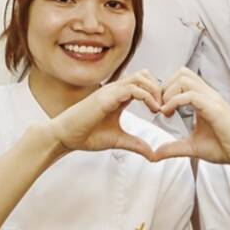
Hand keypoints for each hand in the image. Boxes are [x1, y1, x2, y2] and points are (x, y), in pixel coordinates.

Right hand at [46, 70, 162, 161]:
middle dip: (159, 88)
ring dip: (155, 90)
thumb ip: (136, 144)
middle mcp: (115, 89)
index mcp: (118, 96)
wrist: (65, 136)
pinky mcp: (107, 96)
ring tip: (159, 108)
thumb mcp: (118, 140)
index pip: (142, 83)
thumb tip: (153, 155)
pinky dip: (147, 96)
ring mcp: (110, 90)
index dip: (156, 93)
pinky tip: (153, 109)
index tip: (163, 110)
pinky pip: (132, 88)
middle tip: (165, 107)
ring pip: (141, 77)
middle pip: (144, 74)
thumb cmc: (86, 135)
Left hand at [154, 68, 229, 166]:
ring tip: (165, 111)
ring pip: (184, 79)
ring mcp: (212, 98)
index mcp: (204, 99)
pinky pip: (190, 95)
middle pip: (181, 73)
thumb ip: (173, 148)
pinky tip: (170, 114)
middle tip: (160, 108)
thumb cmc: (225, 148)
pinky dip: (174, 101)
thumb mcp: (193, 147)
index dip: (167, 90)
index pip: (182, 79)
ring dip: (169, 93)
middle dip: (165, 88)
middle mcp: (208, 94)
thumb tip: (155, 154)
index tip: (161, 110)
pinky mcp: (214, 107)